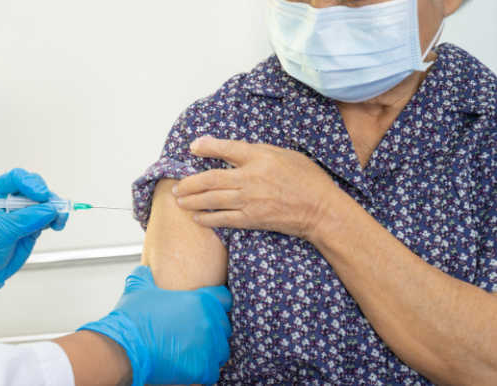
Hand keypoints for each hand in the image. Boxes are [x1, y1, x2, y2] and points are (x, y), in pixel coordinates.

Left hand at [0, 168, 68, 309]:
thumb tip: (50, 210)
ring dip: (55, 209)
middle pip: (34, 188)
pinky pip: (48, 217)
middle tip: (55, 208)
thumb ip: (26, 219)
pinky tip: (57, 225)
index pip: (15, 178)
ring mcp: (22, 212)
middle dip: (47, 197)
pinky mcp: (32, 224)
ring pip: (45, 202)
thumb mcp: (0, 231)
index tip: (41, 194)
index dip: (30, 183)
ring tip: (60, 220)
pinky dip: (55, 219)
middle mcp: (9, 199)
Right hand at [79, 266, 232, 385]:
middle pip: (224, 326)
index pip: (224, 298)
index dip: (217, 303)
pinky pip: (213, 372)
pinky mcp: (203, 368)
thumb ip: (146, 275)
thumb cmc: (132, 318)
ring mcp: (208, 346)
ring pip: (221, 350)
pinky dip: (203, 371)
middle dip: (213, 330)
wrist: (125, 346)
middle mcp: (208, 322)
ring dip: (211, 351)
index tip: (208, 310)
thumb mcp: (138, 287)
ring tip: (193, 352)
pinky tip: (190, 367)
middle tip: (195, 333)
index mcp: (199, 300)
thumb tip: (145, 269)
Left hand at [173, 137, 347, 242]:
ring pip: (213, 199)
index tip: (193, 147)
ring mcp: (251, 200)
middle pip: (212, 178)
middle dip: (190, 182)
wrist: (321, 210)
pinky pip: (224, 219)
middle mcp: (252, 178)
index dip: (207, 146)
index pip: (228, 149)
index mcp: (262, 158)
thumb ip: (259, 152)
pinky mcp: (253, 219)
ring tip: (180, 200)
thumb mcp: (286, 155)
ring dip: (193, 200)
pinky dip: (208, 218)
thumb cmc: (308, 180)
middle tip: (177, 184)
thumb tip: (235, 151)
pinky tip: (198, 217)